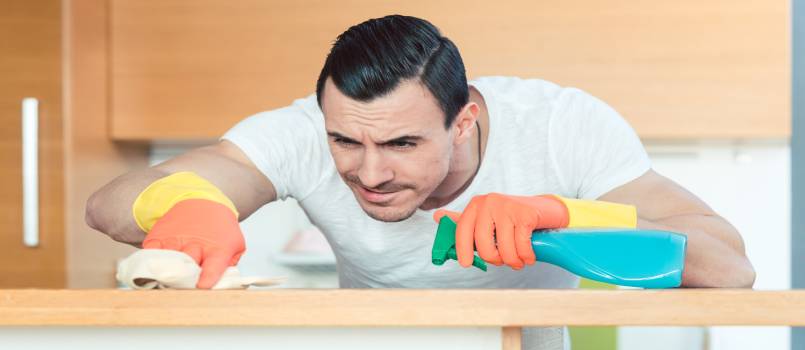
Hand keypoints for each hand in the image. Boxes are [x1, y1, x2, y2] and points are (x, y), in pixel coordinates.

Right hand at [142, 198, 245, 288]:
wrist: (204, 202)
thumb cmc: (220, 230)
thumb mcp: (235, 245)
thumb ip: (229, 268)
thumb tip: (220, 287)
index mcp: (218, 249)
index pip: (213, 266)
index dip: (207, 277)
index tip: (202, 285)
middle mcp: (195, 244)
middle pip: (187, 265)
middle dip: (185, 280)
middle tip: (184, 289)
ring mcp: (175, 239)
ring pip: (167, 260)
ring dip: (167, 274)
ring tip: (167, 282)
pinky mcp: (159, 236)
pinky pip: (150, 253)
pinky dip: (151, 263)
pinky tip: (156, 269)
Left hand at [433, 193, 568, 269]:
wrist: (545, 209)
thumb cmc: (512, 219)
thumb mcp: (486, 219)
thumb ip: (464, 221)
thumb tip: (437, 217)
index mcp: (476, 205)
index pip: (463, 230)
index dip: (462, 249)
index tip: (466, 263)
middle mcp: (489, 202)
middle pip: (483, 244)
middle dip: (494, 259)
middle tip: (503, 261)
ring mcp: (508, 207)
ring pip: (504, 249)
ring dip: (513, 261)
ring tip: (519, 260)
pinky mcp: (525, 214)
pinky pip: (521, 246)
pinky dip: (526, 257)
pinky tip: (528, 256)